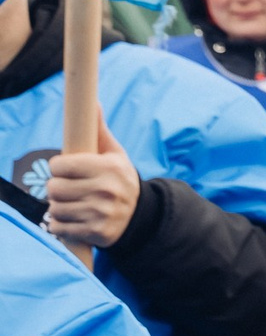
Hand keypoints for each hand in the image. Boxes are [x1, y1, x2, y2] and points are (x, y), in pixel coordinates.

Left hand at [43, 121, 139, 245]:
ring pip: (54, 209)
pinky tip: (74, 220)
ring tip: (73, 205)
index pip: (59, 166)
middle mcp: (106, 191)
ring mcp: (101, 214)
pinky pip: (59, 228)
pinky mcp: (97, 233)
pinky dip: (61, 226)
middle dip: (57, 189)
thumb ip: (99, 130)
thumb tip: (93, 102)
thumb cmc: (119, 180)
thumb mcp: (115, 155)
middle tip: (70, 189)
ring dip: (58, 207)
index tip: (68, 170)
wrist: (142, 217)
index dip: (59, 168)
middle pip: (53, 188)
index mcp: (109, 168)